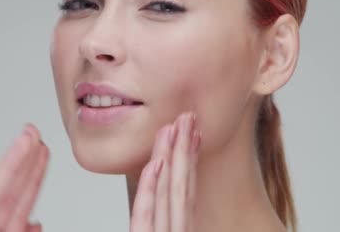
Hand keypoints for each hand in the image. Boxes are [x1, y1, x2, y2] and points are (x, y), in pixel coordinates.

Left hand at [130, 112, 201, 231]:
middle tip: (188, 118)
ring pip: (170, 193)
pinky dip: (150, 189)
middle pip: (182, 187)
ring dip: (172, 156)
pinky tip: (155, 164)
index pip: (186, 194)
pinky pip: (145, 216)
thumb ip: (160, 225)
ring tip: (175, 127)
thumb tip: (158, 206)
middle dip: (185, 148)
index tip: (193, 136)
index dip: (190, 162)